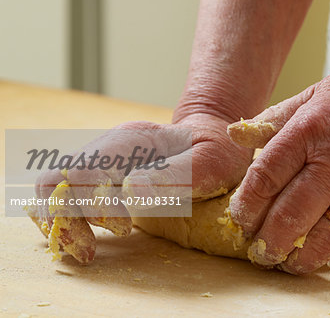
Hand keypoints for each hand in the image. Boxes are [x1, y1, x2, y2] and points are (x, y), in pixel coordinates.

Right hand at [31, 115, 251, 262]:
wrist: (210, 138)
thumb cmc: (216, 150)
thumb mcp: (209, 161)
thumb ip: (175, 175)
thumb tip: (131, 192)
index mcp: (132, 139)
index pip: (85, 168)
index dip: (95, 203)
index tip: (124, 227)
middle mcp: (108, 147)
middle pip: (57, 179)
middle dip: (66, 219)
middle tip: (88, 250)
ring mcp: (102, 160)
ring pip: (54, 189)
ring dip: (63, 222)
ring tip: (86, 249)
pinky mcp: (102, 177)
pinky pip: (67, 196)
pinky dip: (67, 219)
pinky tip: (84, 239)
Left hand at [227, 50, 329, 274]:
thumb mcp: (315, 93)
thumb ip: (274, 118)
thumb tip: (233, 136)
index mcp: (310, 130)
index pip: (264, 177)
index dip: (246, 205)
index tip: (240, 219)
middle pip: (289, 216)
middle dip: (267, 242)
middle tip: (258, 253)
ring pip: (325, 239)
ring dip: (300, 259)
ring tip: (287, 264)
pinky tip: (328, 258)